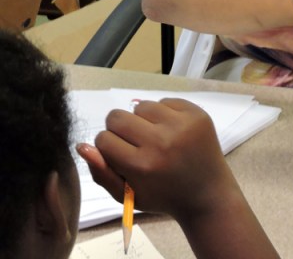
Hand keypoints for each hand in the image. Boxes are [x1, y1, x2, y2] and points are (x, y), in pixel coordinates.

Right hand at [77, 98, 237, 221]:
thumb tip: (82, 145)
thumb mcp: (126, 195)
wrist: (207, 192)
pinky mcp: (197, 114)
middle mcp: (161, 141)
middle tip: (133, 142)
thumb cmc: (162, 196)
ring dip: (141, 119)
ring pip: (140, 106)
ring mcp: (182, 125)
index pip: (103, 139)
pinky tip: (170, 130)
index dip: (107, 146)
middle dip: (119, 129)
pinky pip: (165, 101)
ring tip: (153, 136)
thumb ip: (101, 172)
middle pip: (117, 117)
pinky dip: (162, 114)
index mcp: (141, 165)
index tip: (119, 155)